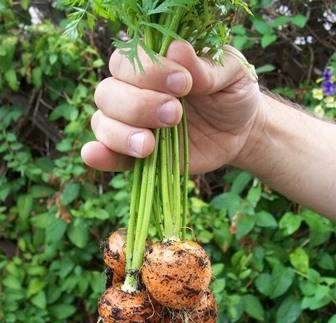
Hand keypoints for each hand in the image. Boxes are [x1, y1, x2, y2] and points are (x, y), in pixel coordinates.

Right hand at [81, 40, 260, 173]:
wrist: (240, 131)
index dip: (149, 71)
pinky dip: (100, 156)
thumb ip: (208, 64)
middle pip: (108, 92)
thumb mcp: (232, 73)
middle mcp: (133, 91)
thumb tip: (177, 50)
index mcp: (153, 63)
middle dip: (138, 105)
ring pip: (102, 122)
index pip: (129, 60)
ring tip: (150, 145)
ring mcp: (132, 124)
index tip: (183, 83)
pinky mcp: (136, 154)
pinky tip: (95, 156)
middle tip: (174, 114)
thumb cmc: (231, 93)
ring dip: (121, 133)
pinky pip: (108, 154)